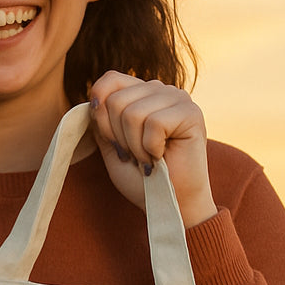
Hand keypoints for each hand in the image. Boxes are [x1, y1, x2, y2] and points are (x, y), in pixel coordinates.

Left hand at [90, 72, 216, 226]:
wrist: (168, 204)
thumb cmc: (142, 180)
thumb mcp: (112, 146)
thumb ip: (101, 120)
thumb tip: (93, 100)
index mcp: (142, 93)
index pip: (109, 80)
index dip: (100, 111)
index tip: (112, 140)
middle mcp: (161, 90)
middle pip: (115, 100)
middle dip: (118, 137)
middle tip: (136, 155)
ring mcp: (178, 98)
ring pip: (132, 113)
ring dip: (135, 146)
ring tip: (149, 158)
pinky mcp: (191, 113)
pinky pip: (153, 123)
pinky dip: (151, 148)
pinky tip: (162, 157)